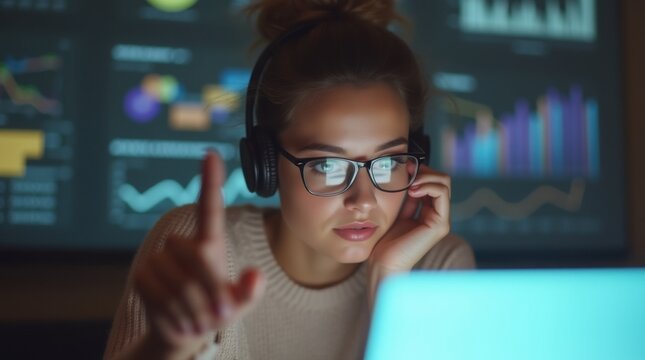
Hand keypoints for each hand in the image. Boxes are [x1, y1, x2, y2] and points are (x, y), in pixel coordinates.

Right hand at [134, 151, 265, 357]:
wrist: (185, 329)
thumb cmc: (217, 309)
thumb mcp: (239, 303)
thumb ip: (249, 292)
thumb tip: (256, 277)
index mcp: (210, 242)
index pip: (210, 208)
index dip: (209, 181)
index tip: (210, 154)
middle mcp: (183, 244)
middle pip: (198, 257)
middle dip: (211, 290)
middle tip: (217, 314)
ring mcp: (161, 257)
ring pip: (181, 282)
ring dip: (194, 309)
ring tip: (199, 319)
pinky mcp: (143, 274)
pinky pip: (160, 295)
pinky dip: (174, 315)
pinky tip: (180, 320)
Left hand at [369, 163, 450, 271]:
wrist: (384, 263)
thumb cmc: (385, 240)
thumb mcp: (396, 210)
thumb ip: (406, 196)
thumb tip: (411, 172)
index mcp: (428, 212)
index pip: (433, 181)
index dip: (421, 170)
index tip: (406, 167)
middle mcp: (438, 215)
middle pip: (442, 179)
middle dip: (425, 170)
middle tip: (408, 172)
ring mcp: (441, 220)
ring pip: (444, 183)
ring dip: (426, 176)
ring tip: (410, 183)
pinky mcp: (440, 224)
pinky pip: (441, 193)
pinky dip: (428, 185)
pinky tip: (412, 190)